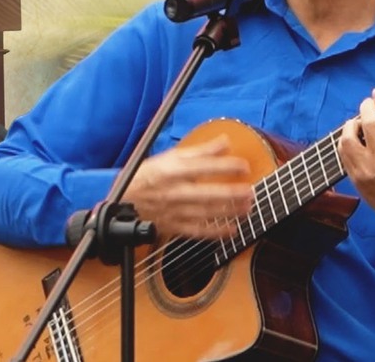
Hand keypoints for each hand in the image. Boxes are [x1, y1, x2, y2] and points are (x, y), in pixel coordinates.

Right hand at [121, 135, 253, 239]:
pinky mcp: (174, 227)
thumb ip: (200, 151)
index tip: (244, 166)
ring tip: (247, 208)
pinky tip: (232, 230)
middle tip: (250, 191)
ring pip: (205, 213)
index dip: (225, 166)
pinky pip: (197, 232)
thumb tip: (224, 142)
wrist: (124, 202)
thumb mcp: (170, 157)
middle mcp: (174, 192)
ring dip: (228, 212)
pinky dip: (215, 233)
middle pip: (206, 193)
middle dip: (230, 193)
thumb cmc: (148, 177)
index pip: (203, 167)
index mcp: (173, 171)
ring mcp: (174, 211)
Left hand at [338, 89, 374, 241]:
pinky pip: (343, 153)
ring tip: (359, 121)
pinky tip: (352, 136)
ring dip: (352, 124)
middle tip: (369, 102)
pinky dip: (345, 140)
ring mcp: (365, 170)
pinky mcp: (355, 178)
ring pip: (348, 138)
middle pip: (368, 123)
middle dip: (367, 107)